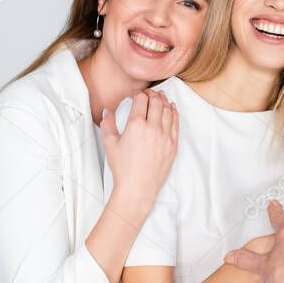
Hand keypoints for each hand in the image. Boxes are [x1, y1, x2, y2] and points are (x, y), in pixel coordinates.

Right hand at [102, 90, 177, 207]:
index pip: (142, 99)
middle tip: (149, 93)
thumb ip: (108, 124)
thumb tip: (108, 111)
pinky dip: (174, 113)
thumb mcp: (110, 144)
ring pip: (168, 110)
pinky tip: (172, 108)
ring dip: (164, 101)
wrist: (138, 189)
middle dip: (153, 94)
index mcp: (136, 125)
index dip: (139, 94)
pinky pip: (176, 123)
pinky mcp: (173, 145)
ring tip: (161, 97)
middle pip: (157, 102)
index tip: (137, 95)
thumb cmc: (122, 169)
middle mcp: (153, 128)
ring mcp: (166, 137)